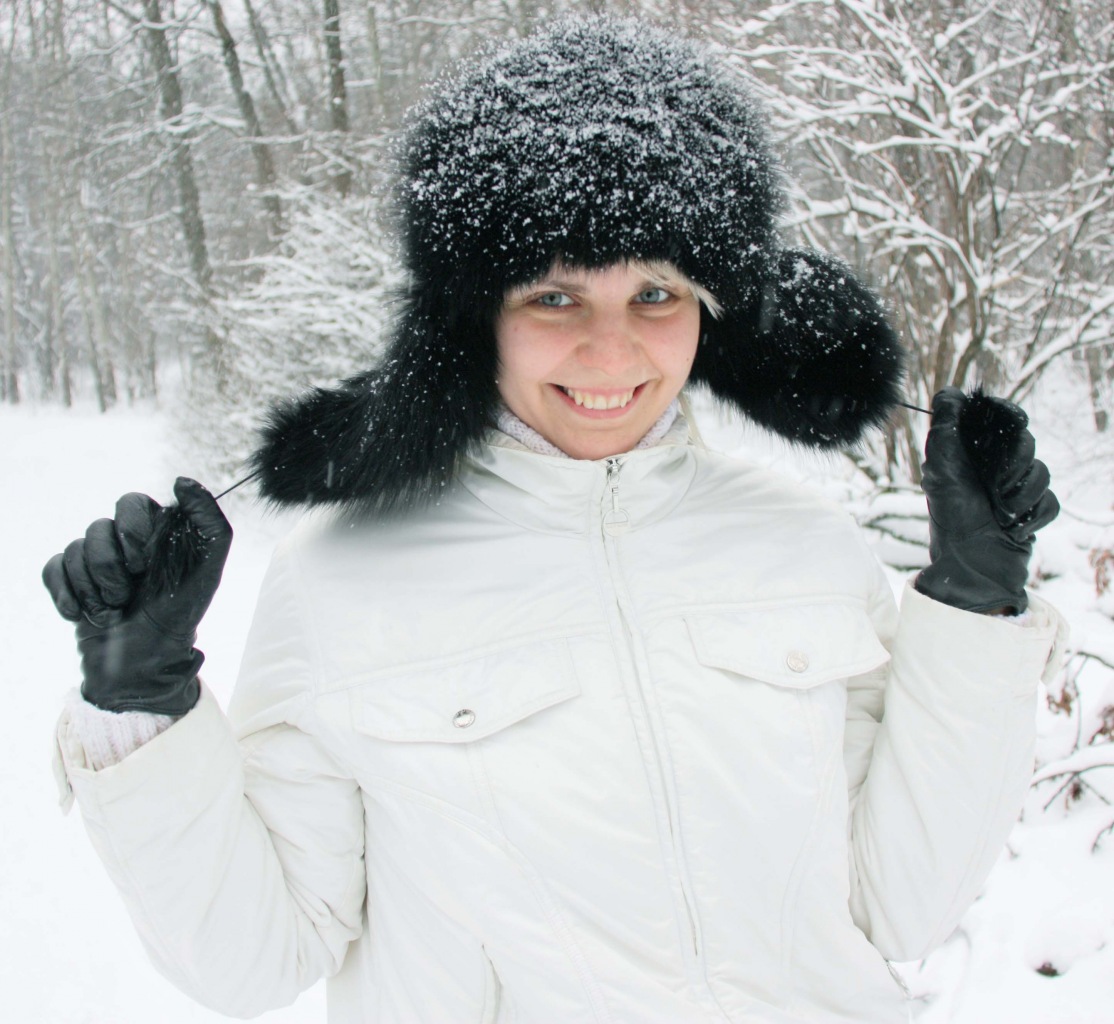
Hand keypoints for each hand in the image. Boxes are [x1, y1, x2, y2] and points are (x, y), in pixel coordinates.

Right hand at [42, 478, 231, 714]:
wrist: (144, 665)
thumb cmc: (179, 616)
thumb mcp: (208, 570)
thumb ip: (210, 523)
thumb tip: (180, 481)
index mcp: (154, 534)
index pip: (130, 502)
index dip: (132, 531)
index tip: (146, 563)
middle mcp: (123, 543)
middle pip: (97, 527)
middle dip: (110, 565)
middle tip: (129, 593)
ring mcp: (94, 562)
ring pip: (75, 550)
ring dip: (94, 589)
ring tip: (114, 610)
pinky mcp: (69, 582)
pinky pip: (53, 567)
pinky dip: (68, 595)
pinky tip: (84, 616)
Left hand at [914, 388, 1058, 614]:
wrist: (971, 566)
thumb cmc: (951, 517)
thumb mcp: (939, 467)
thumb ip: (945, 428)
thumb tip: (950, 392)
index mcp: (968, 453)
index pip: (1000, 419)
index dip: (1009, 416)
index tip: (1013, 422)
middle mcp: (991, 469)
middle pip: (1025, 443)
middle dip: (1014, 464)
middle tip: (995, 485)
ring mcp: (1013, 491)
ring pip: (1041, 472)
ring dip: (1022, 494)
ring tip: (1001, 512)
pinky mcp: (1031, 513)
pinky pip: (1050, 502)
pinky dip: (1033, 515)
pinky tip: (1013, 527)